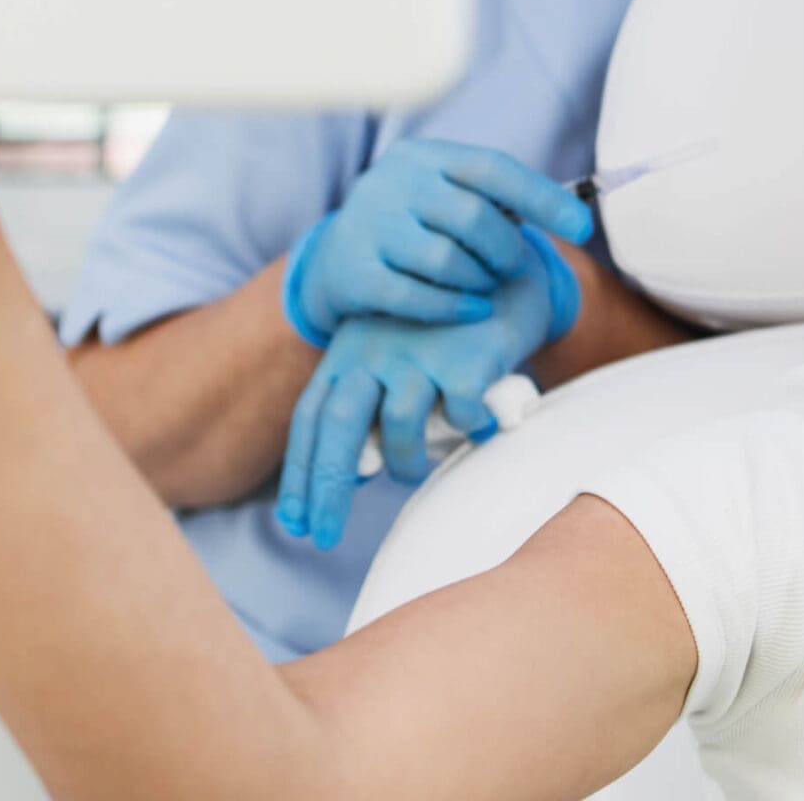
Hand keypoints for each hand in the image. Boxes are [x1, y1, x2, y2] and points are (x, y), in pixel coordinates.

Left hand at [276, 224, 580, 548]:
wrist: (508, 265)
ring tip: (420, 466)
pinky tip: (482, 426)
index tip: (296, 522)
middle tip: (322, 538)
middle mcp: (375, 348)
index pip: (311, 417)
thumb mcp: (397, 353)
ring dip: (407, 463)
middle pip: (338, 429)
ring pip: (398, 430)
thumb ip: (374, 401)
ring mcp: (419, 350)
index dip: (299, 472)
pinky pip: (460, 418)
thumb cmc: (448, 326)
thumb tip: (354, 473)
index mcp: (349, 350)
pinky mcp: (464, 357)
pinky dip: (471, 430)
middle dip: (326, 490)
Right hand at [283, 139, 593, 340]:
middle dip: (506, 250)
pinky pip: (416, 296)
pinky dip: (453, 307)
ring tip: (484, 286)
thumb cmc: (413, 227)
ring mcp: (368, 224)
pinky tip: (472, 310)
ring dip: (479, 281)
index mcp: (423, 156)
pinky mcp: (353, 270)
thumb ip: (494, 201)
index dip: (543, 197)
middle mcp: (391, 181)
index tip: (583, 227)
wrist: (334, 260)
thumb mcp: (444, 200)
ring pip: (446, 259)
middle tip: (511, 267)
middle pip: (474, 217)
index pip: (492, 168)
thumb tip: (573, 213)